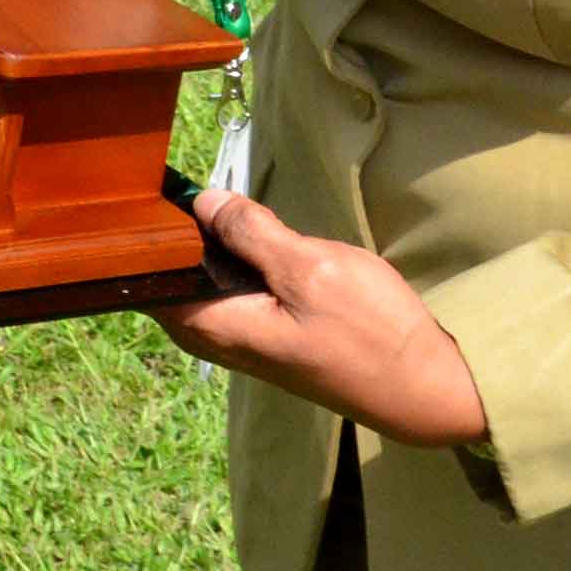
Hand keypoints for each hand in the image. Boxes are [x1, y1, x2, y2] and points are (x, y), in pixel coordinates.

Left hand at [150, 192, 490, 449]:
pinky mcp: (263, 328)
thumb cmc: (372, 333)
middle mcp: (212, 335)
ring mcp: (238, 334)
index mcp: (209, 325)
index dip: (145, 226)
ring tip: (244, 213)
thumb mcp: (311, 269)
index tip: (155, 182)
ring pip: (206, 269)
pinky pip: (232, 280)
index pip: (143, 273)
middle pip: (172, 266)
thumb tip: (203, 201)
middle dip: (185, 225)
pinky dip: (243, 255)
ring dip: (221, 237)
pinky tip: (265, 236)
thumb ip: (250, 232)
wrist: (426, 387)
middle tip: (213, 193)